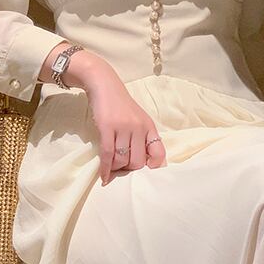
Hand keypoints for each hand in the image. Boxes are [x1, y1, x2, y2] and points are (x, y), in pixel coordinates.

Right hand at [78, 58, 167, 185]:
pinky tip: (104, 177)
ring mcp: (123, 128)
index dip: (152, 165)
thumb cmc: (120, 105)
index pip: (159, 153)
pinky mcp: (107, 128)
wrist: (104, 86)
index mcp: (149, 127)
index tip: (142, 168)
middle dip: (128, 169)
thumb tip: (143, 162)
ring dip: (115, 168)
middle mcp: (139, 128)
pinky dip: (105, 169)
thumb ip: (142, 137)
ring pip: (121, 160)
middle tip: (120, 167)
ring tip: (111, 167)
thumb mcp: (138, 119)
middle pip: (137, 162)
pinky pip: (108, 155)